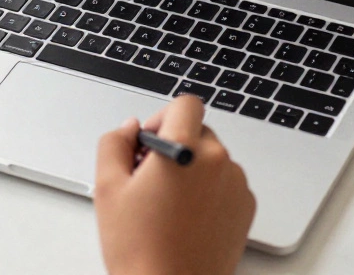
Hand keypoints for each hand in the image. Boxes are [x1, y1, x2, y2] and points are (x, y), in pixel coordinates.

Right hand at [95, 95, 255, 274]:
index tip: (150, 142)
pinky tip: (186, 218)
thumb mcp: (107, 188)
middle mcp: (218, 161)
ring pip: (211, 158)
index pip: (186, 103)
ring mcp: (237, 185)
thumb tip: (130, 129)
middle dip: (175, 146)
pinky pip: (225, 183)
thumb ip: (114, 143)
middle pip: (198, 131)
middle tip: (150, 179)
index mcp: (185, 149)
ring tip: (167, 206)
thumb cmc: (140, 249)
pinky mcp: (246, 207)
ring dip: (192, 170)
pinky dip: (208, 192)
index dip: (163, 117)